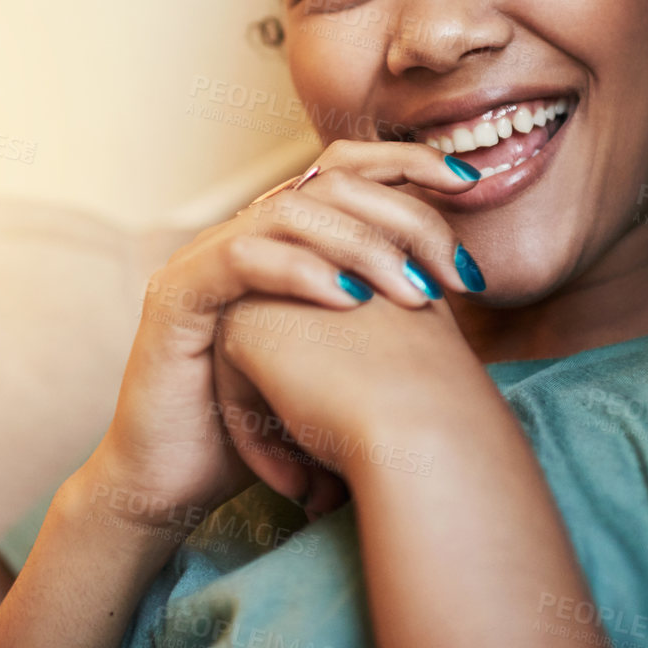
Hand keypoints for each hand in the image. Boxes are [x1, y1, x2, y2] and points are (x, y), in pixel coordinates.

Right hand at [90, 139, 486, 528]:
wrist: (175, 485)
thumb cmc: (261, 429)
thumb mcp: (339, 361)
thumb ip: (382, 312)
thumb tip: (462, 284)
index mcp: (280, 239)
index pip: (347, 168)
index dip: (407, 162)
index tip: (471, 185)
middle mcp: (242, 233)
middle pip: (329, 180)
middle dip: (403, 215)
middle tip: (455, 269)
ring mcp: (203, 259)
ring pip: (292, 212)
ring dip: (362, 246)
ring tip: (414, 292)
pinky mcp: (176, 295)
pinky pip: (241, 257)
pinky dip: (300, 271)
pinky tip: (348, 301)